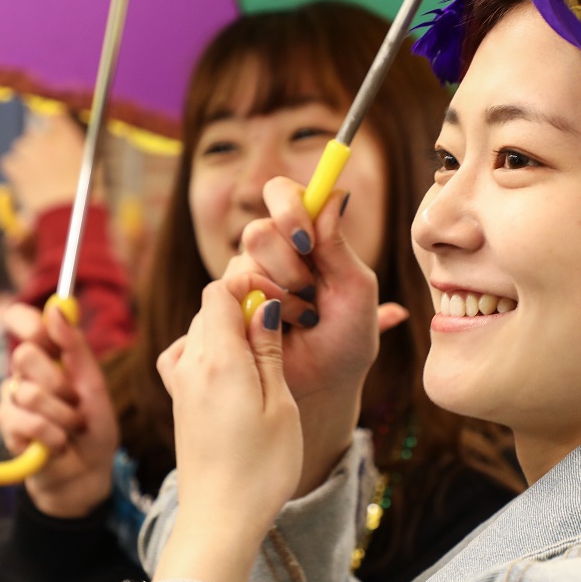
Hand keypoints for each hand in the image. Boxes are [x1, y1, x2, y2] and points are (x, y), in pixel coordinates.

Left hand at [0, 115, 86, 218]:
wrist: (67, 215)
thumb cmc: (86, 194)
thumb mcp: (93, 166)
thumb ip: (78, 149)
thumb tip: (72, 147)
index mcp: (66, 134)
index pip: (55, 115)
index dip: (55, 122)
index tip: (55, 127)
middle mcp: (44, 137)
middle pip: (36, 132)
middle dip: (41, 145)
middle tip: (50, 164)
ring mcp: (27, 152)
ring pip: (21, 146)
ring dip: (28, 157)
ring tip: (39, 175)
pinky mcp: (13, 167)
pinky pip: (10, 161)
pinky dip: (16, 170)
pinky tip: (26, 181)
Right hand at [0, 302, 117, 517]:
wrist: (88, 474)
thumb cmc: (94, 428)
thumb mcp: (95, 385)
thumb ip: (76, 347)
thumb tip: (56, 306)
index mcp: (46, 355)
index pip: (18, 320)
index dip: (28, 321)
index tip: (46, 331)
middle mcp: (24, 373)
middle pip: (24, 355)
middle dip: (60, 382)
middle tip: (76, 402)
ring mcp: (10, 400)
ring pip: (27, 392)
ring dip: (62, 415)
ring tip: (72, 428)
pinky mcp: (6, 428)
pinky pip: (23, 421)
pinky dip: (51, 436)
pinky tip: (58, 445)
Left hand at [153, 284, 297, 581]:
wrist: (219, 521)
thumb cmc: (260, 469)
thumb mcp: (280, 405)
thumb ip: (269, 350)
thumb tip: (264, 305)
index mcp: (218, 359)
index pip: (219, 289)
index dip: (250, 284)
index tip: (281, 303)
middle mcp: (190, 364)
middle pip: (209, 307)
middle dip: (243, 304)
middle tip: (281, 328)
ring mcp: (179, 384)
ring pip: (198, 329)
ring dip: (228, 329)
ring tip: (262, 353)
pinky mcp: (178, 402)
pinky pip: (186, 356)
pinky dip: (208, 350)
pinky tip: (231, 369)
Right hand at [226, 177, 406, 493]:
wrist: (326, 388)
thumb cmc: (347, 339)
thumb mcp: (356, 289)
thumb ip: (340, 244)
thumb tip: (335, 195)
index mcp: (304, 237)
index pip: (282, 194)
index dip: (289, 207)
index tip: (306, 238)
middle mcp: (270, 252)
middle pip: (258, 230)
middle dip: (288, 264)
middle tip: (310, 293)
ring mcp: (244, 279)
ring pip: (242, 262)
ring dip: (278, 294)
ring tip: (301, 320)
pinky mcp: (225, 306)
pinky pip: (226, 293)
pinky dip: (259, 314)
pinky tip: (278, 333)